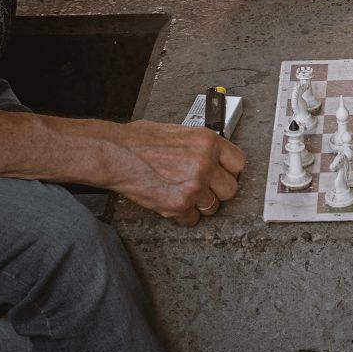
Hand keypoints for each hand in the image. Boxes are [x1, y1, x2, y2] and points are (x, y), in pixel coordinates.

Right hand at [103, 120, 244, 225]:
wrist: (114, 152)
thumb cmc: (140, 140)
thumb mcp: (180, 132)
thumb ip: (202, 147)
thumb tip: (215, 158)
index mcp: (208, 142)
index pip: (239, 163)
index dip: (230, 171)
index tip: (224, 175)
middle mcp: (205, 163)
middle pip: (230, 189)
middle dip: (217, 191)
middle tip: (204, 188)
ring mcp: (193, 185)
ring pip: (213, 207)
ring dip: (200, 205)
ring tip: (184, 194)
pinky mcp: (178, 204)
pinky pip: (192, 219)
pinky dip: (183, 215)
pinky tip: (172, 202)